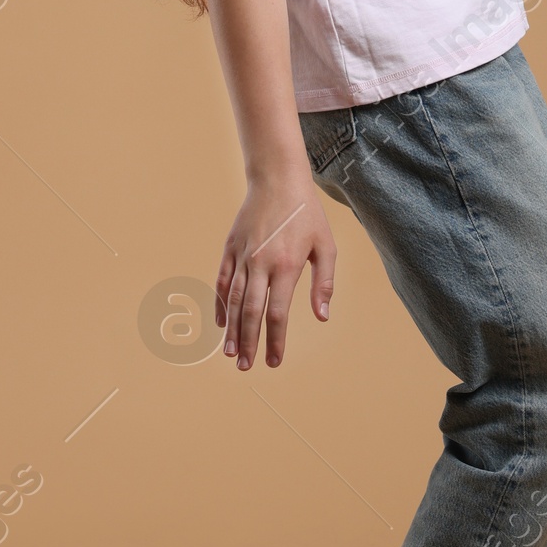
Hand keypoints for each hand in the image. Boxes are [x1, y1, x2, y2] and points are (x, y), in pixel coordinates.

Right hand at [216, 169, 336, 369]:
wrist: (277, 179)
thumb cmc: (307, 214)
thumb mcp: (326, 246)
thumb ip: (324, 284)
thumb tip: (322, 317)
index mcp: (286, 266)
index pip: (277, 314)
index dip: (274, 341)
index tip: (274, 361)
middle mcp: (261, 264)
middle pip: (250, 312)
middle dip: (248, 343)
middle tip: (246, 366)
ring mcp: (242, 256)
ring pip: (232, 300)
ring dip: (231, 330)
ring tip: (230, 353)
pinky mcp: (230, 248)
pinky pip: (222, 281)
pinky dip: (219, 304)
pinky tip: (221, 323)